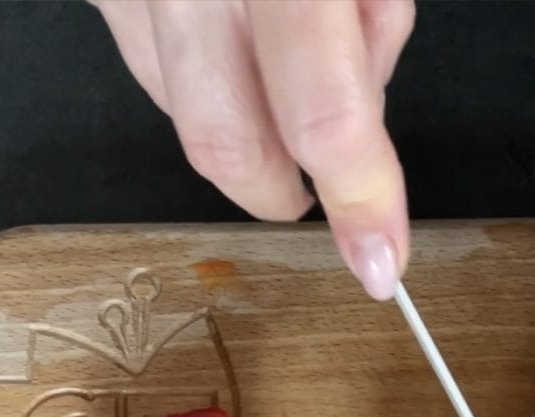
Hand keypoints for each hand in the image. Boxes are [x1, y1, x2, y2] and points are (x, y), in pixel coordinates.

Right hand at [93, 0, 413, 299]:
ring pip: (185, 117)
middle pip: (228, 150)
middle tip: (315, 181)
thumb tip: (354, 144)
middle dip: (282, 193)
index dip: (359, 204)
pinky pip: (153, 74)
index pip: (324, 122)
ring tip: (277, 48)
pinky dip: (205, 81)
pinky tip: (231, 34)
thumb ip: (371, 36)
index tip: (381, 263)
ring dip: (247, 124)